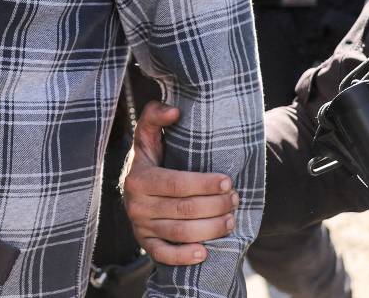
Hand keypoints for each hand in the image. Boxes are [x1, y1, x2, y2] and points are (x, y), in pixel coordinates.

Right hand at [121, 102, 238, 264]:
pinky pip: (164, 255)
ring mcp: (140, 227)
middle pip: (183, 210)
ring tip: (231, 220)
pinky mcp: (146, 244)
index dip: (205, 184)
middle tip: (235, 200)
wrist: (133, 188)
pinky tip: (204, 252)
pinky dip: (184, 257)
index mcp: (139, 178)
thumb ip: (155, 116)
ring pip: (180, 233)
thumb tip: (174, 111)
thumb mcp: (148, 135)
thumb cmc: (151, 159)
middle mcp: (136, 205)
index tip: (228, 181)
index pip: (177, 184)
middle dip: (214, 206)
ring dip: (210, 228)